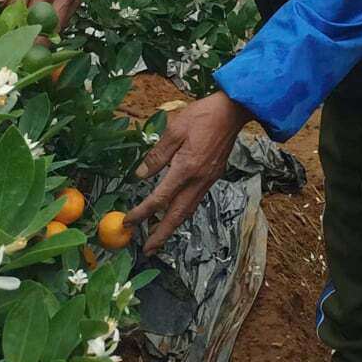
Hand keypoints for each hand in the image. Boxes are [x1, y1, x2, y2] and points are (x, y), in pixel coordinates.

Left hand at [126, 92, 251, 253]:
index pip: (159, 198)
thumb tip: (141, 175)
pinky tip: (175, 213)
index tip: (128, 222)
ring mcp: (208, 179)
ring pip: (188, 210)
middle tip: (148, 250)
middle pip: (177, 215)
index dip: (142, 213)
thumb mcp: (175, 129)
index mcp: (186, 168)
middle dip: (161, 234)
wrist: (233, 111)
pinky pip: (195, 200)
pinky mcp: (213, 176)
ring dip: (172, 226)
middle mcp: (198, 179)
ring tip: (159, 237)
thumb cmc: (203, 115)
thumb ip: (157, 154)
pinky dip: (183, 212)